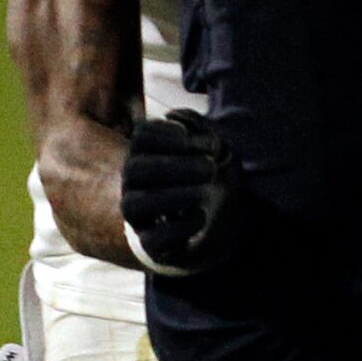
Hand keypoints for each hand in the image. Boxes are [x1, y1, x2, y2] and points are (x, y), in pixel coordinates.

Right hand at [120, 109, 245, 276]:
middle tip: (210, 169)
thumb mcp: (214, 147)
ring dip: (174, 195)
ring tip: (204, 192)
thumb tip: (173, 116)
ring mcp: (140, 216)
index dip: (165, 134)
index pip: (142, 137)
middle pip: (135, 169)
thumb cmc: (213, 177)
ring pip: (135, 205)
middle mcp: (135, 183)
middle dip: (173, 166)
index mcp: (148, 154)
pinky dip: (180, 226)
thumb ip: (199, 127)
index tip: (190, 140)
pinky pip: (154, 239)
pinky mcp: (151, 244)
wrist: (226, 222)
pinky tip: (201, 216)